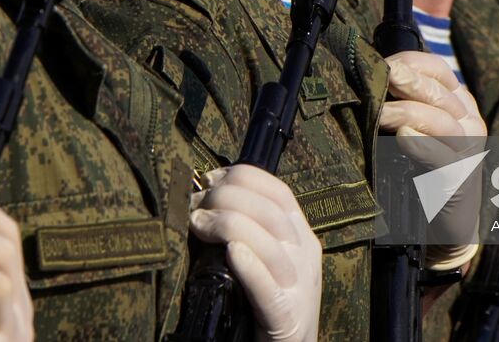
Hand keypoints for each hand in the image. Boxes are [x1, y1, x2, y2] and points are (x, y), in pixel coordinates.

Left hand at [189, 165, 321, 341]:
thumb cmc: (270, 302)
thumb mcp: (268, 258)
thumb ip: (249, 229)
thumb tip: (206, 196)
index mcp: (301, 236)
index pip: (277, 191)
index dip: (241, 178)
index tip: (209, 180)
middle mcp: (304, 256)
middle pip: (269, 211)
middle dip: (226, 199)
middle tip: (194, 207)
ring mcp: (299, 288)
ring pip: (269, 244)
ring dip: (228, 225)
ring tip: (197, 224)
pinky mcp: (287, 320)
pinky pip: (269, 289)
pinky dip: (249, 266)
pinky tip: (231, 252)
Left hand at [378, 52, 487, 269]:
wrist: (442, 223)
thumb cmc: (419, 170)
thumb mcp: (409, 129)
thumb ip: (396, 104)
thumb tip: (361, 78)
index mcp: (457, 102)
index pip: (437, 70)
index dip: (411, 63)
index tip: (382, 65)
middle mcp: (468, 121)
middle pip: (440, 93)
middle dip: (410, 82)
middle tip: (385, 76)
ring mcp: (467, 151)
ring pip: (444, 122)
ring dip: (410, 113)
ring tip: (382, 112)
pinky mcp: (460, 180)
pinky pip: (444, 158)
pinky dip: (424, 145)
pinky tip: (405, 137)